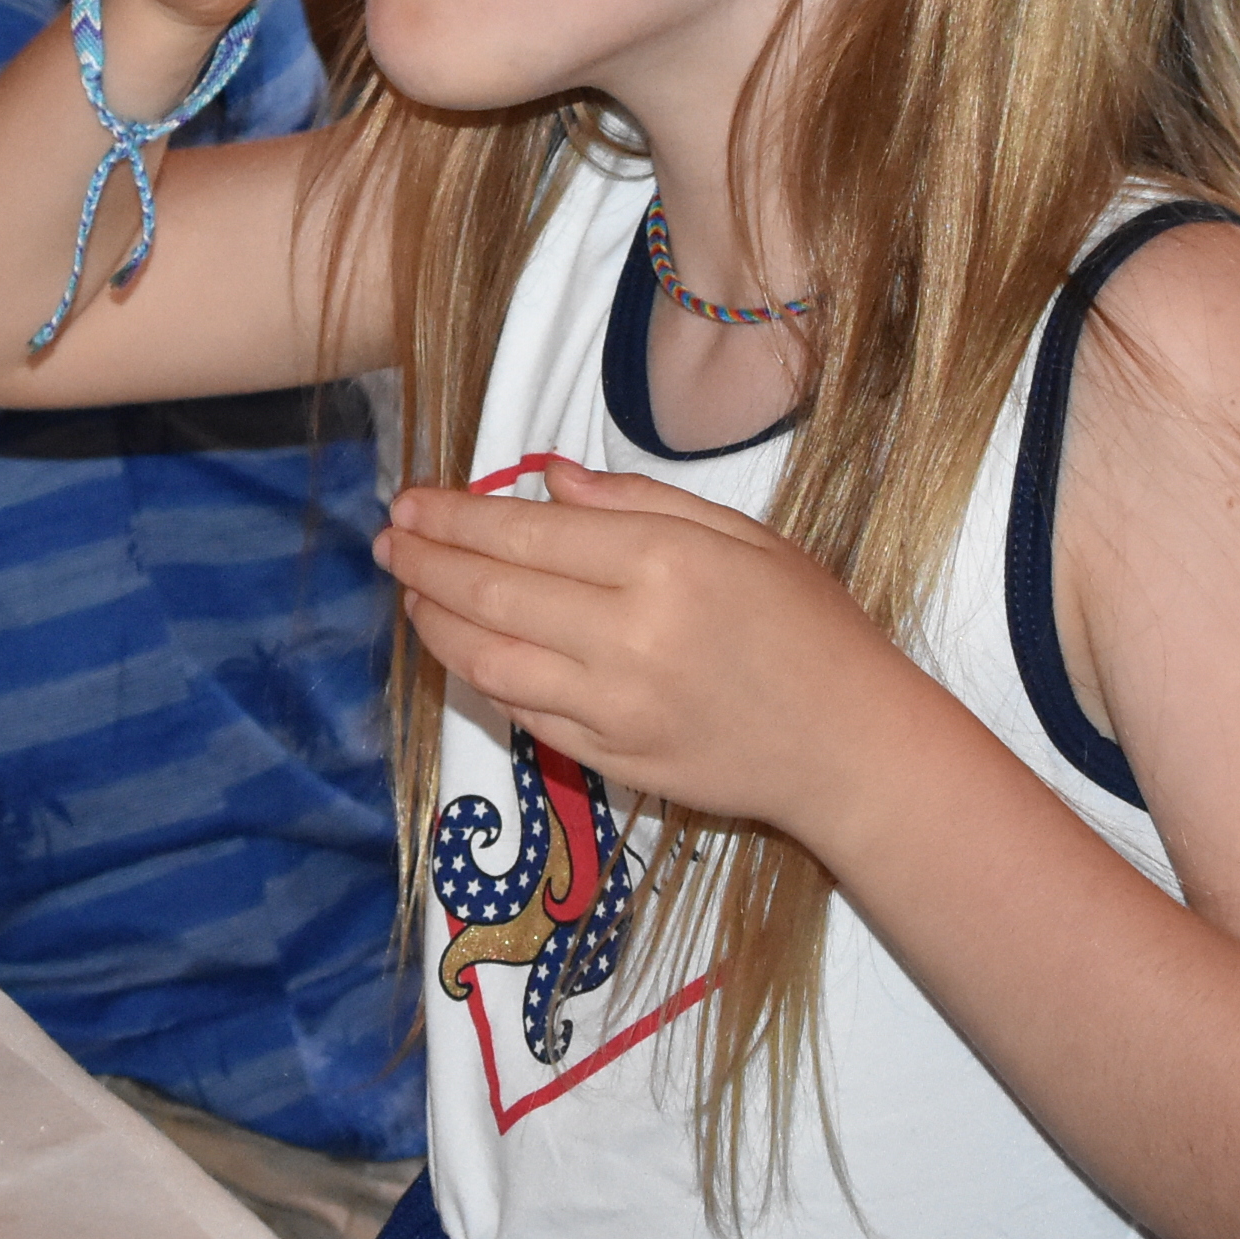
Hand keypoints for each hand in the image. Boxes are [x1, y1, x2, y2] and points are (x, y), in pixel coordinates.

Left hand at [375, 458, 918, 851]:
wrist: (852, 747)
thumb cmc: (810, 627)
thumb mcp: (743, 536)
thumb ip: (639, 502)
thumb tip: (546, 479)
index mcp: (663, 564)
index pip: (525, 534)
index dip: (454, 516)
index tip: (411, 500)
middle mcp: (628, 635)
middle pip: (492, 591)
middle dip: (425, 560)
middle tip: (387, 537)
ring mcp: (614, 706)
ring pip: (488, 659)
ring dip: (434, 621)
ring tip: (408, 589)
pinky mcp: (609, 759)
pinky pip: (520, 711)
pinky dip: (477, 674)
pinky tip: (459, 646)